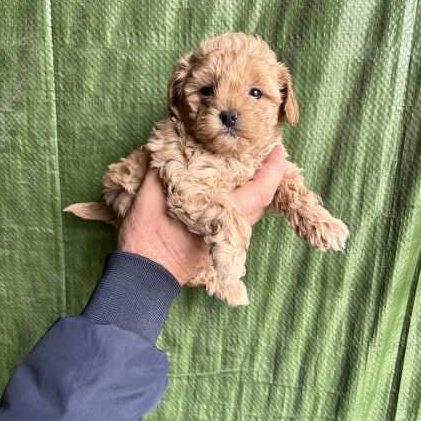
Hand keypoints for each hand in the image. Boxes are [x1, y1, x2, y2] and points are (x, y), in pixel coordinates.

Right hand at [118, 145, 285, 283]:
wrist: (142, 276)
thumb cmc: (147, 240)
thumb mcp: (149, 198)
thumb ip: (163, 169)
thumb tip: (170, 143)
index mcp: (220, 216)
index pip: (260, 191)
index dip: (274, 169)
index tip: (278, 147)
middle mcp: (229, 229)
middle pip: (261, 200)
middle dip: (267, 173)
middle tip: (262, 148)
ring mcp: (223, 238)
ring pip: (250, 209)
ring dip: (254, 185)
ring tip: (247, 162)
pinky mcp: (214, 241)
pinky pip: (236, 215)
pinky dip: (238, 196)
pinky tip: (226, 184)